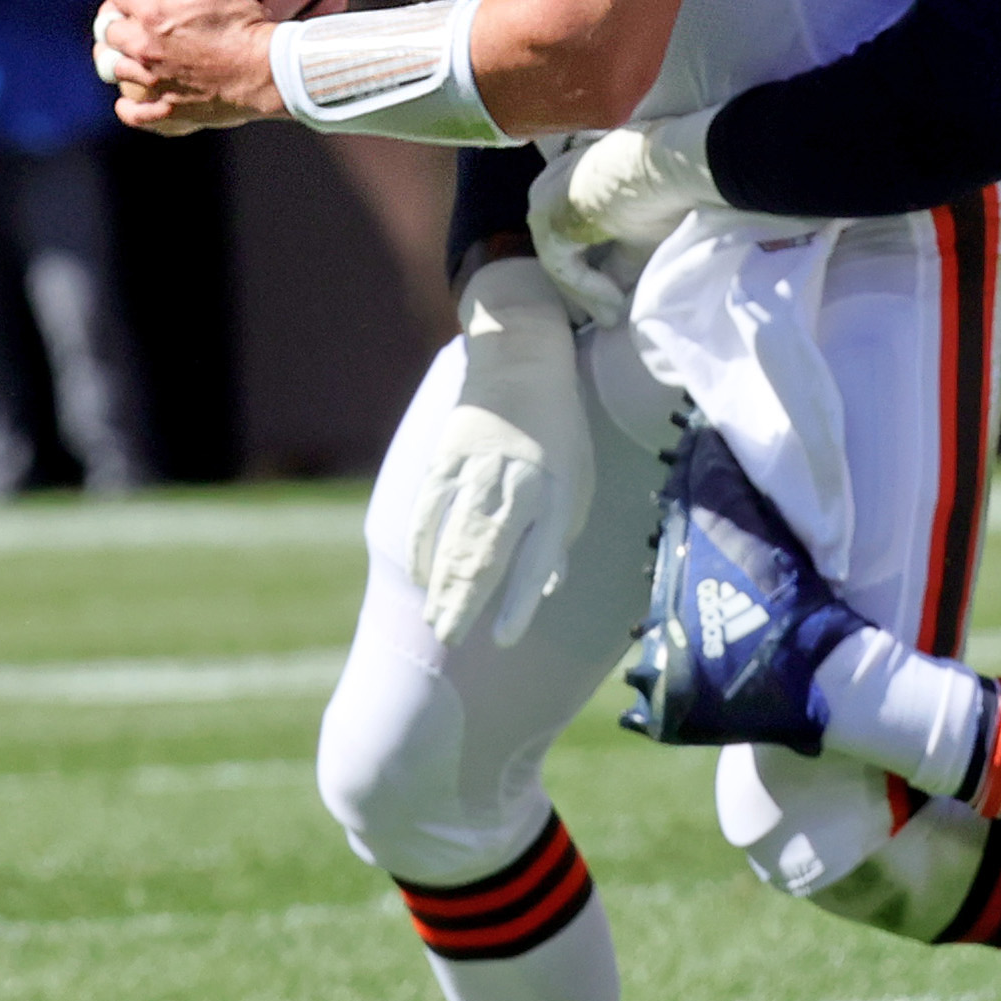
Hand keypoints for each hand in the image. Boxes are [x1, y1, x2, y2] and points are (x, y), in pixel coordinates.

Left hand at [95, 0, 326, 134]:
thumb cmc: (245, 23)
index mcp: (153, 14)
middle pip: (110, 32)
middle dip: (116, 19)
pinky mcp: (169, 109)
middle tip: (125, 16)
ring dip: (122, 58)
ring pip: (118, 69)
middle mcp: (145, 48)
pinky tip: (129, 101)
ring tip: (132, 54)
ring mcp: (155, 82)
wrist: (270, 70)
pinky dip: (128, 107)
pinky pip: (134, 113)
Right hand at [411, 258, 595, 647]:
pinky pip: (429, 512)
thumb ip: (560, 534)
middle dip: (468, 602)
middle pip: (486, 552)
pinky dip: (423, 548)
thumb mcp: (579, 477)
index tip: (502, 638)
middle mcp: (517, 483)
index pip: (538, 555)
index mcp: (556, 491)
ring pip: (454, 537)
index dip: (519, 600)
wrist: (522, 361)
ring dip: (443, 585)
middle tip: (452, 640)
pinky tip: (422, 578)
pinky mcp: (445, 458)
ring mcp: (476, 470)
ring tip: (437, 623)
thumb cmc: (558, 431)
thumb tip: (547, 587)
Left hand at [528, 109, 719, 311]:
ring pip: (560, 261)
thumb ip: (615, 263)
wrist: (668, 166)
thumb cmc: (660, 192)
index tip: (612, 303)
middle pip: (560, 250)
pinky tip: (615, 302)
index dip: (588, 275)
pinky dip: (589, 287)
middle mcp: (547, 187)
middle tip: (603, 317)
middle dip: (581, 289)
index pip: (567, 236)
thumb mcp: (636, 236)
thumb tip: (609, 295)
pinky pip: (564, 266)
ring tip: (611, 316)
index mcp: (564, 179)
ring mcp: (543, 201)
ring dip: (586, 293)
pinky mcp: (548, 220)